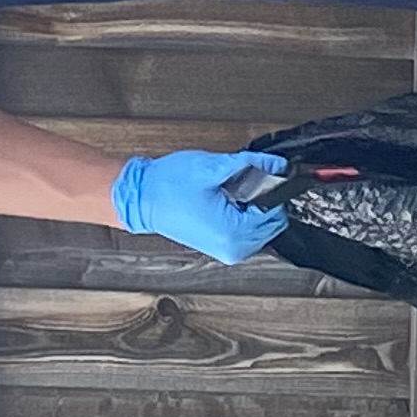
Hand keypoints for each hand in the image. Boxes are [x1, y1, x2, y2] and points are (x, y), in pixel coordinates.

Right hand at [110, 148, 286, 263]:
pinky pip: (248, 232)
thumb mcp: (212, 168)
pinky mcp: (221, 247)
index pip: (276, 213)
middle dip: (262, 199)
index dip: (271, 188)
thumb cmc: (167, 186)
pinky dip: (244, 214)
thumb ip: (250, 165)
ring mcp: (227, 251)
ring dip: (253, 207)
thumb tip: (276, 165)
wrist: (140, 198)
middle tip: (239, 181)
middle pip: (272, 223)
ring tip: (228, 191)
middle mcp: (233, 249)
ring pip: (262, 228)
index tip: (261, 173)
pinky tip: (226, 200)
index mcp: (233, 233)